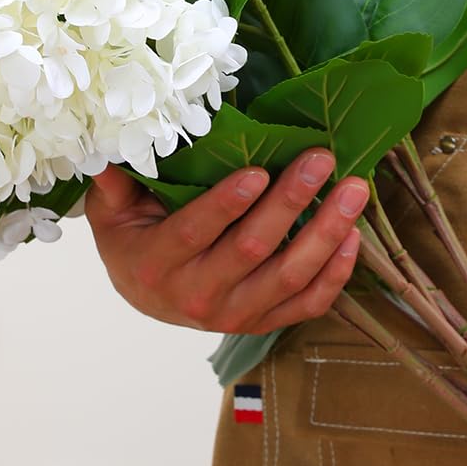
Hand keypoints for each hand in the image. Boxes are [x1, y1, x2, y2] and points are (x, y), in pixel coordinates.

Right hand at [82, 148, 368, 332]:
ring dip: (327, 232)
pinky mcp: (264, 323)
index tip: (258, 171)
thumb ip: (116, 181)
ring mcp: (236, 316)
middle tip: (321, 159)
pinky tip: (353, 236)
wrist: (148, 296)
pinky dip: (336, 273)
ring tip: (353, 190)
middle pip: (253, 250)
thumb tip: (112, 142)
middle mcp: (198, 297)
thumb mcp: (114, 211)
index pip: (196, 232)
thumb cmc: (135, 239)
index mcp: (158, 264)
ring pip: (290, 277)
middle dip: (291, 201)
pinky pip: (309, 304)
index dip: (227, 204)